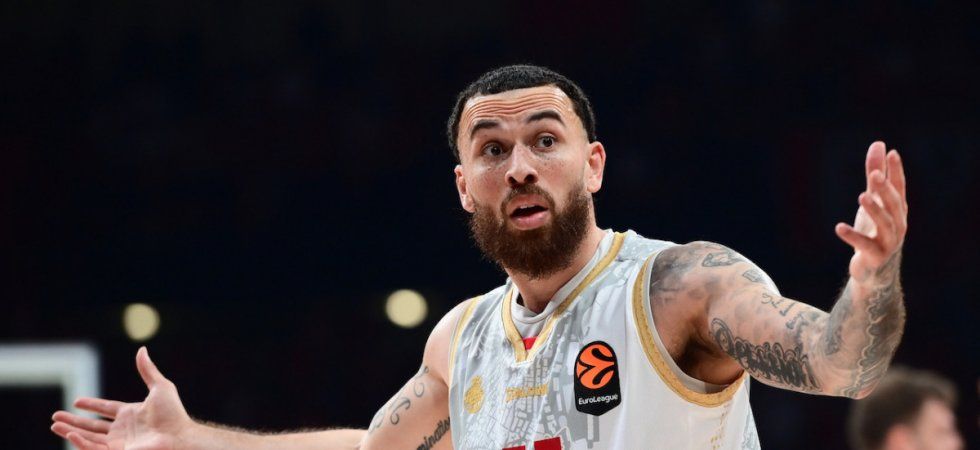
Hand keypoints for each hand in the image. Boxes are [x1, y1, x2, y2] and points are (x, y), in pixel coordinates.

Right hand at [51, 347, 194, 449]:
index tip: (76, 401)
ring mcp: (119, 443)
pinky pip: (94, 449)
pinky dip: (81, 443)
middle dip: (73, 422)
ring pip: (89, 438)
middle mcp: (123, 430)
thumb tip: (142, 349)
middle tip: (55, 417)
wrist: (179, 436)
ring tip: (54, 425)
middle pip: (92, 426)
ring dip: (70, 432)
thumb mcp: (160, 387)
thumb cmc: (174, 414)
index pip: (106, 409)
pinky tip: (70, 434)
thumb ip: (148, 370)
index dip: (92, 405)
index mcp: (131, 414)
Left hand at [835, 141, 907, 281]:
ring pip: (885, 224)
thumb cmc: (876, 230)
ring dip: (874, 210)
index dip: (896, 172)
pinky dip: (853, 236)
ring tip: (862, 196)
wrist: (875, 271)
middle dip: (885, 190)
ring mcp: (889, 242)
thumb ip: (875, 174)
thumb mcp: (874, 200)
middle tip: (874, 174)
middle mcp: (898, 225)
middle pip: (894, 205)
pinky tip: (839, 227)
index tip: (892, 153)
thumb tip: (879, 144)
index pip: (899, 188)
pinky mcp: (875, 256)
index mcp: (898, 210)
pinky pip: (864, 245)